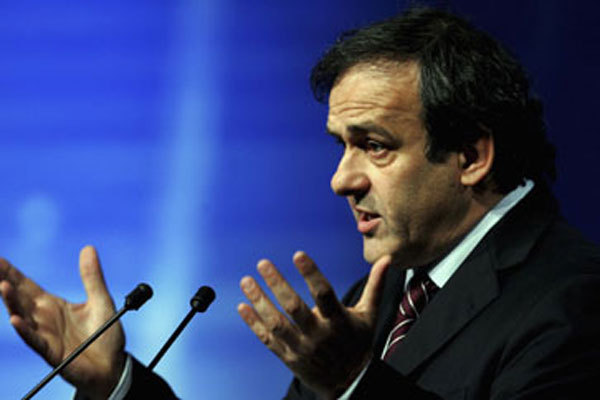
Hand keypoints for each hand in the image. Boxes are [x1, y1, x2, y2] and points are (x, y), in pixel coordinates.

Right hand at [0, 246, 125, 399]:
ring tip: (3, 286)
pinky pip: (35, 340)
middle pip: (20, 297)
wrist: (112, 365)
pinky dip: (25, 331)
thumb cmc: (104, 334)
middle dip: (6, 282)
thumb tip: (88, 248)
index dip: (13, 272)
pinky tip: (15, 320)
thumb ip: (92, 277)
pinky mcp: (51, 351)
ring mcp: (45, 334)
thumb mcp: (101, 300)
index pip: (27, 285)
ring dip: (12, 303)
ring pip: (23, 316)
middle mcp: (43, 318)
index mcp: (52, 305)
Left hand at [238, 251, 390, 398]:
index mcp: (339, 321)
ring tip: (246, 281)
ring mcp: (302, 348)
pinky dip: (254, 324)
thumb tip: (387, 259)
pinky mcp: (289, 358)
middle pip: (295, 308)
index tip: (298, 254)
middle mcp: (319, 335)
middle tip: (263, 263)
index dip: (311, 273)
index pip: (324, 294)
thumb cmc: (358, 343)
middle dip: (277, 284)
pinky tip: (242, 306)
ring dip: (259, 301)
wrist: (349, 382)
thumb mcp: (369, 315)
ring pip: (277, 323)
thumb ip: (375, 286)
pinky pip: (268, 339)